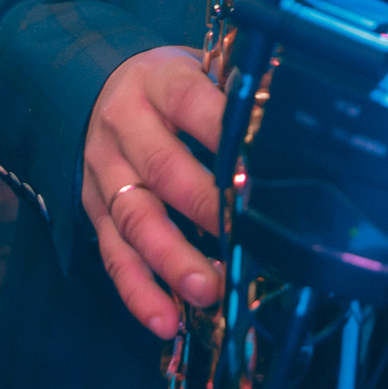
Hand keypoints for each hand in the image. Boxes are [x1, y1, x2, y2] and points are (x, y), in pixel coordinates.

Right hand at [82, 47, 225, 338]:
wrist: (98, 89)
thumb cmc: (170, 86)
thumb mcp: (197, 69)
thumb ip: (233, 92)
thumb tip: (294, 114)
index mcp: (158, 80)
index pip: (189, 100)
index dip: (220, 130)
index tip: (253, 165)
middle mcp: (125, 124)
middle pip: (162, 168)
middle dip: (203, 208)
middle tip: (240, 239)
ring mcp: (105, 170)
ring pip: (135, 218)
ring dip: (171, 260)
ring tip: (206, 291)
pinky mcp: (93, 208)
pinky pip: (113, 252)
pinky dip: (137, 290)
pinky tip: (164, 319)